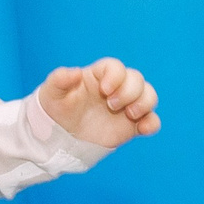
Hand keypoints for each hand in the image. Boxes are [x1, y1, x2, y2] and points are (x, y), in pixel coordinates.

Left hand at [34, 57, 161, 150]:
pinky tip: (143, 130)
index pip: (116, 67)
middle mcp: (116, 88)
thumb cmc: (55, 108)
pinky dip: (152, 123)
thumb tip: (75, 72)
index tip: (104, 90)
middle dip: (129, 91)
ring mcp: (126, 106)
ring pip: (148, 96)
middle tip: (112, 106)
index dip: (116, 76)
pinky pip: (151, 120)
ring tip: (130, 115)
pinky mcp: (131, 125)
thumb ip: (59, 80)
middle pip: (136, 79)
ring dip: (145, 103)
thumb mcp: (51, 93)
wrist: (60, 136)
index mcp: (99, 76)